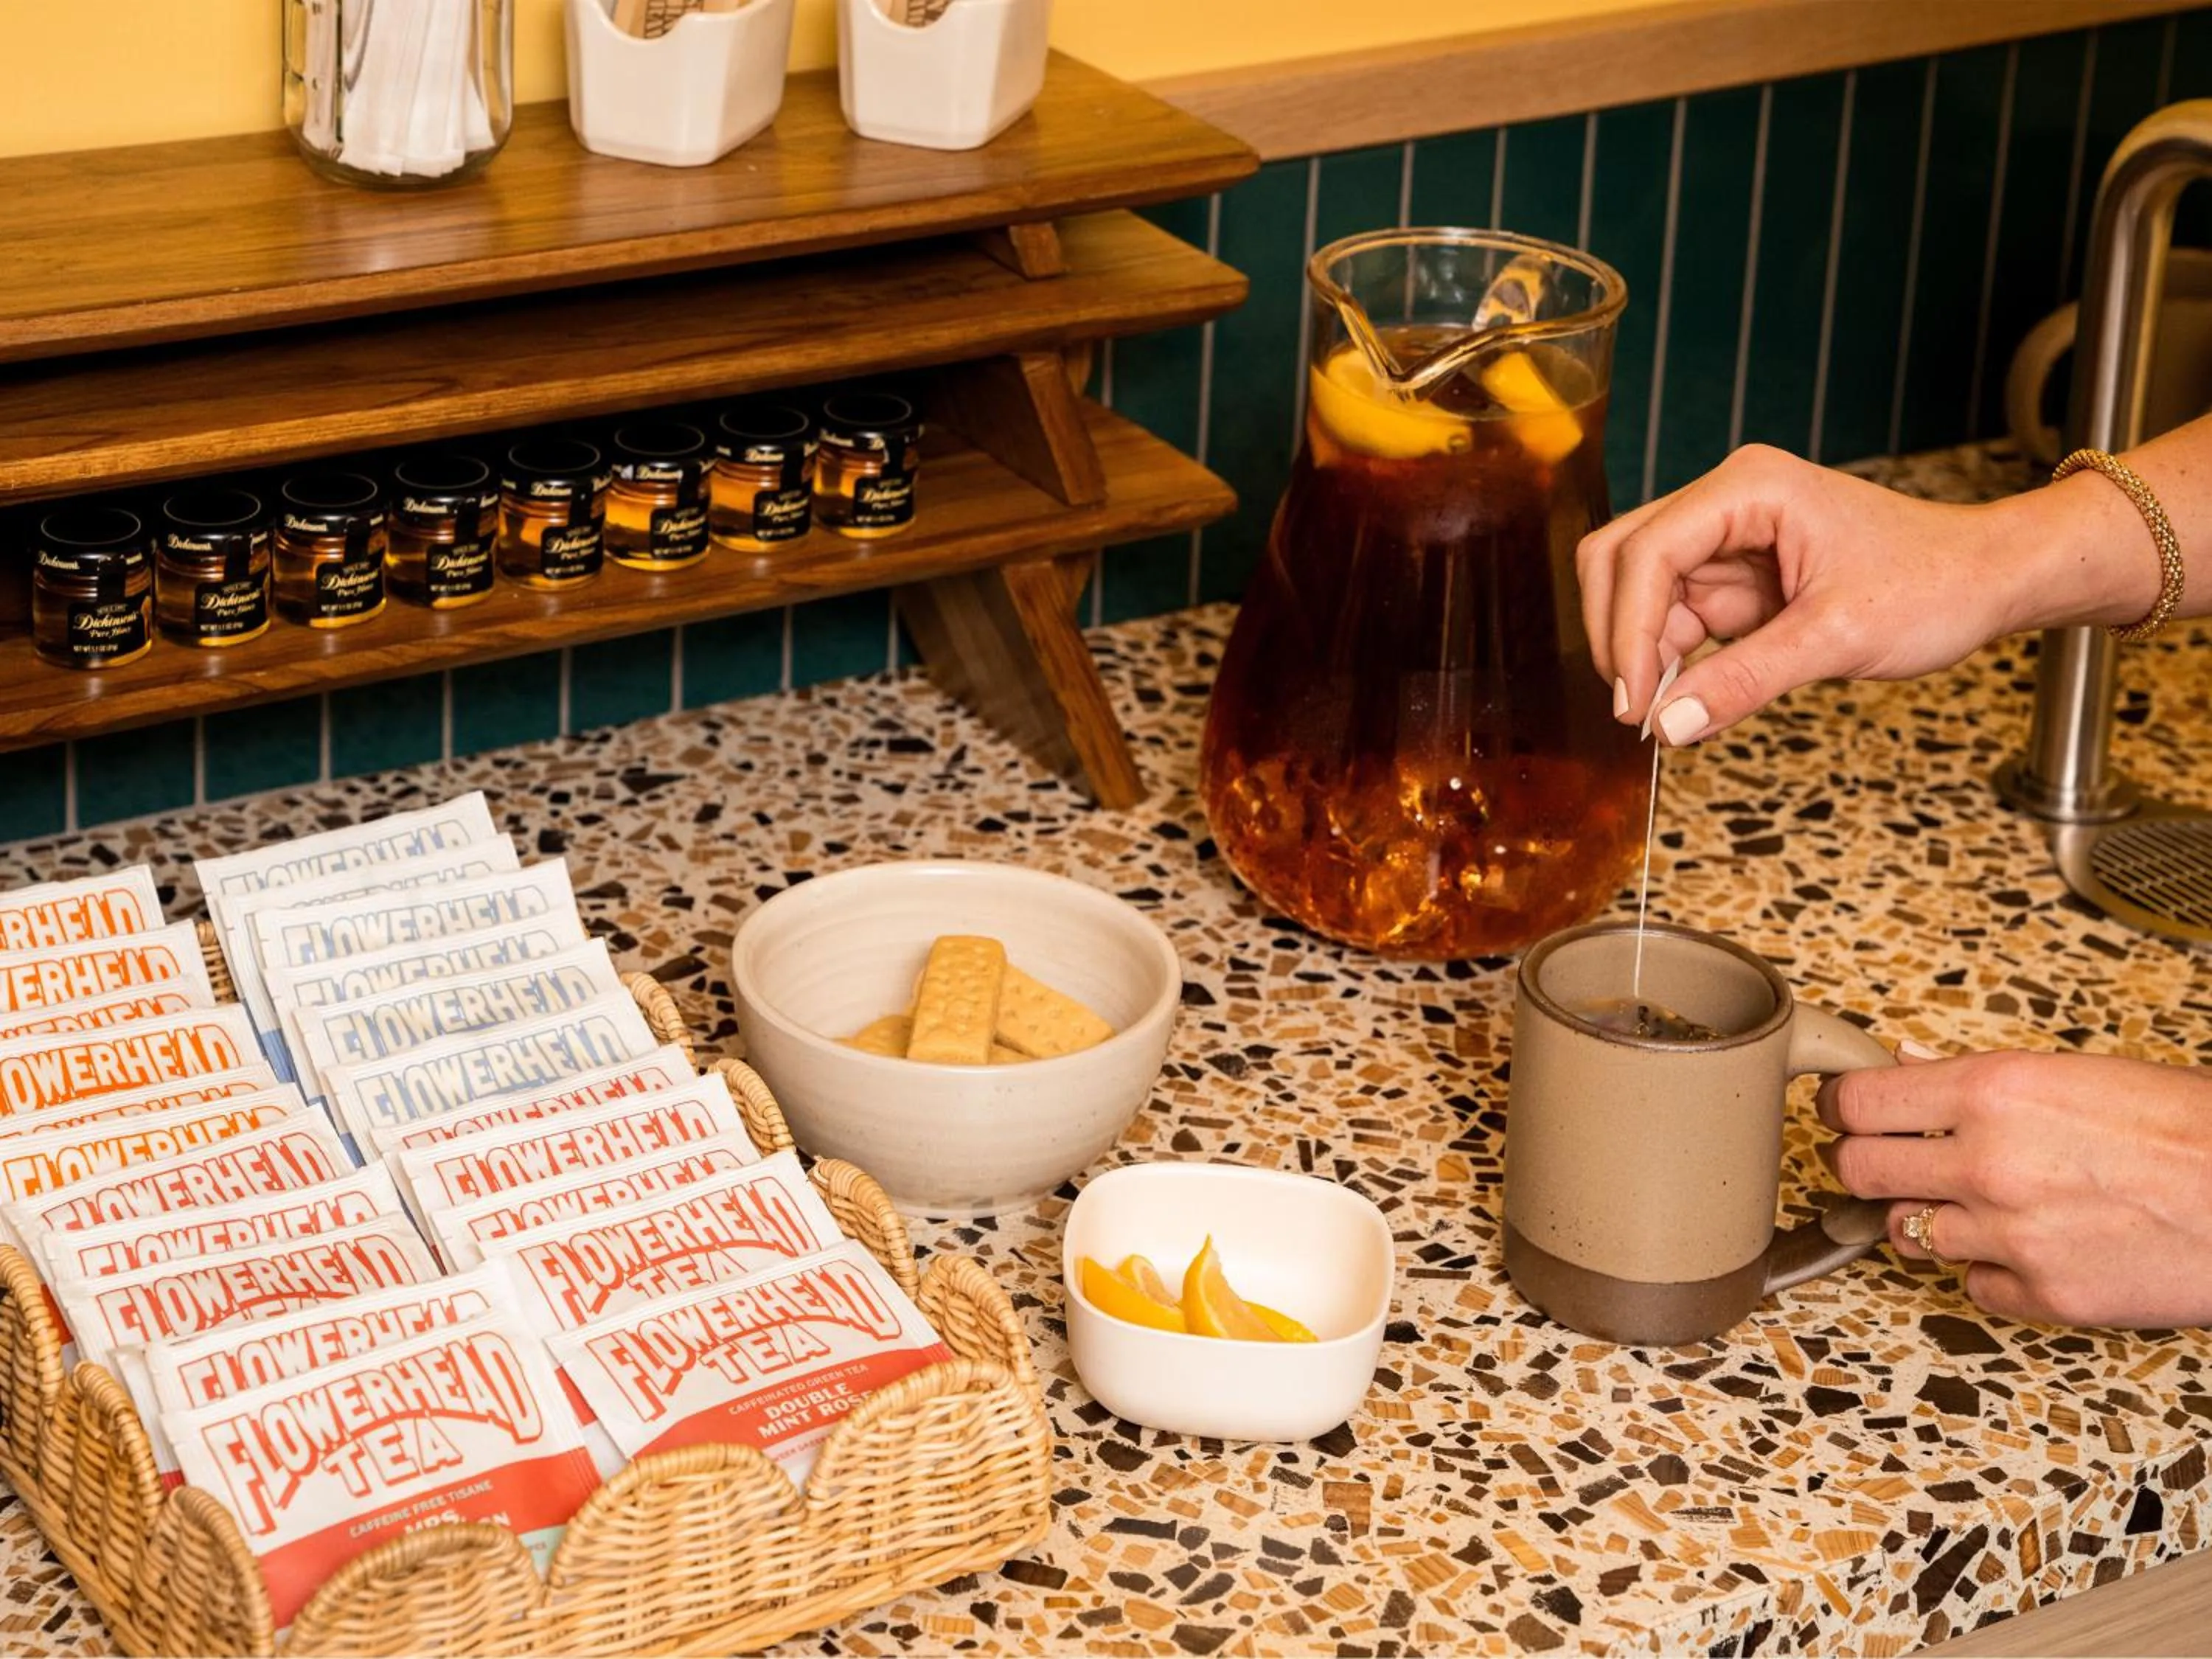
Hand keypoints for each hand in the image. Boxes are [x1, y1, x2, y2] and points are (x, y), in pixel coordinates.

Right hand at [1576, 445, 2026, 743]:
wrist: (1987, 580)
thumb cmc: (1935, 583)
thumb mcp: (1837, 638)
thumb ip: (1745, 681)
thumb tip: (1669, 726)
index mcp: (1749, 489)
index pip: (1648, 552)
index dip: (1627, 629)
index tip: (1633, 702)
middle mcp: (1727, 504)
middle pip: (1622, 560)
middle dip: (1619, 634)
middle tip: (1636, 709)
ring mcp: (1728, 542)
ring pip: (1641, 594)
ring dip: (1643, 654)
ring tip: (1665, 714)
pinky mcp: (1736, 580)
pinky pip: (1676, 620)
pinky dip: (1671, 663)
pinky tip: (1687, 700)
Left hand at [1817, 1049, 2211, 1327]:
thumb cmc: (2190, 1129)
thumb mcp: (2079, 1073)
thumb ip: (1981, 1078)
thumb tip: (1905, 1066)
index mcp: (1995, 1090)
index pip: (1856, 1101)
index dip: (1840, 1108)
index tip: (1843, 1112)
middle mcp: (1990, 1161)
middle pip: (1855, 1170)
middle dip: (1862, 1164)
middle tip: (1885, 1160)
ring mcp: (2012, 1234)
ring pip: (1905, 1232)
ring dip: (1926, 1217)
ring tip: (1976, 1201)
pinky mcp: (2043, 1294)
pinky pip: (1972, 1285)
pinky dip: (1989, 1269)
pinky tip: (2030, 1244)